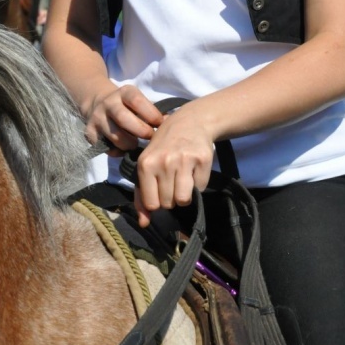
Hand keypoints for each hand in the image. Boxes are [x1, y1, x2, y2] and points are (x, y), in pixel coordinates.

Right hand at [85, 83, 163, 153]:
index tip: (160, 125)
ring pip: (115, 136)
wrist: (98, 103)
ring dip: (129, 144)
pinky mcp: (90, 132)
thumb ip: (152, 112)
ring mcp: (97, 118)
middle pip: (124, 119)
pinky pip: (106, 147)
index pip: (137, 101)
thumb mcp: (139, 102)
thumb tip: (169, 124)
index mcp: (124, 92)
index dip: (151, 115)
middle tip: (150, 138)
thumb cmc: (128, 106)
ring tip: (136, 144)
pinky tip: (122, 149)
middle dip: (141, 131)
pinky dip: (116, 152)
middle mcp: (109, 103)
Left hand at [133, 102, 214, 227]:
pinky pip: (200, 189)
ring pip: (183, 200)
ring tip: (183, 177)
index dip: (157, 201)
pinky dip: (198, 184)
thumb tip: (144, 223)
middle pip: (168, 203)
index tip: (160, 188)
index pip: (152, 204)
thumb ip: (142, 195)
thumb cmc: (164, 146)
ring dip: (185, 194)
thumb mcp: (148, 164)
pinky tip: (194, 169)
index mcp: (146, 164)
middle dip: (171, 196)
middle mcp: (164, 162)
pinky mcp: (202, 159)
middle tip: (173, 178)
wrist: (191, 121)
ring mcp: (184, 160)